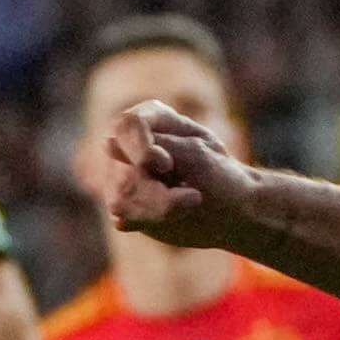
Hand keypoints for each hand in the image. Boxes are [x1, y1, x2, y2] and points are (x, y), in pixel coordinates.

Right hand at [92, 100, 258, 242]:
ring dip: (157, 209)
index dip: (141, 149)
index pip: (126, 126)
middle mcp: (130, 144)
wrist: (233, 211)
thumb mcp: (199, 157)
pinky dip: (150, 221)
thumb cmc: (222, 177)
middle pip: (122, 168)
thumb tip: (107, 143)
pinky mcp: (124, 204)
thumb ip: (156, 146)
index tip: (167, 166)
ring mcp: (122, 175)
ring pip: (119, 197)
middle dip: (157, 192)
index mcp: (151, 119)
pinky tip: (174, 217)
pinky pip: (121, 216)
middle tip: (194, 198)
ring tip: (188, 206)